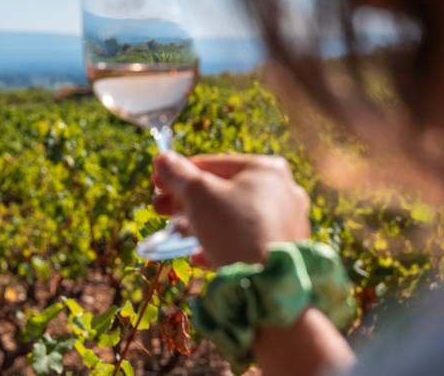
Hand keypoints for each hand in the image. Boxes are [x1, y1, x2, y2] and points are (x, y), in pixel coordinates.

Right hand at [152, 152, 310, 266]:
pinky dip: (222, 243)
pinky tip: (200, 256)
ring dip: (200, 223)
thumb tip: (163, 159)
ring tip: (178, 233)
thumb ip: (178, 174)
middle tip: (160, 210)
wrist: (270, 283)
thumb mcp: (198, 195)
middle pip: (224, 191)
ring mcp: (287, 221)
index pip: (212, 164)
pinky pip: (247, 240)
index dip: (179, 174)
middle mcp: (284, 191)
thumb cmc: (233, 230)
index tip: (156, 184)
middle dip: (187, 202)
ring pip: (234, 217)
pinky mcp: (285, 249)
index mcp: (266, 169)